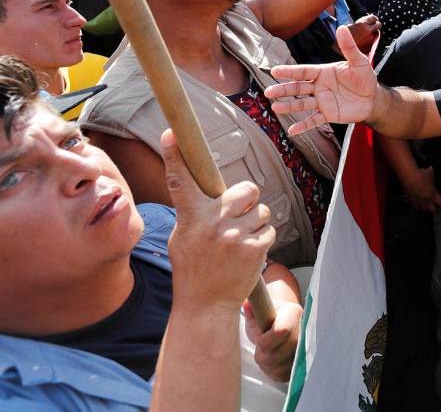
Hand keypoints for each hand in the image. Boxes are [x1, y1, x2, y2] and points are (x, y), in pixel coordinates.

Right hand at [160, 130, 274, 310]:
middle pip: (246, 189)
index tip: (170, 134)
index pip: (180, 181)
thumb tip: (209, 189)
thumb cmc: (193, 269)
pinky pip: (269, 229)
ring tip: (239, 242)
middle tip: (238, 214)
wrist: (206, 306)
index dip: (175, 155)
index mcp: (191, 218)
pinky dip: (263, 239)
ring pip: (261, 211)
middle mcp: (212, 223)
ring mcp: (235, 236)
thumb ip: (195, 212)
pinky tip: (248, 253)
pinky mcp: (255, 249)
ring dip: (255, 223)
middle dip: (247, 199)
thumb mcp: (183, 237)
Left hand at [243, 298, 302, 381]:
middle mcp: (304, 330)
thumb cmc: (266, 316)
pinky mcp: (302, 363)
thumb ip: (253, 309)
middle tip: (259, 349)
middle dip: (264, 355)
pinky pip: (285, 375)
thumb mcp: (257, 310)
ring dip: (267, 365)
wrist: (278, 321)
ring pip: (283, 367)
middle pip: (282, 353)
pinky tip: (271, 362)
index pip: (282, 331)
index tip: (259, 339)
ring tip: (264, 354)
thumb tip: (246, 306)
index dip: (266, 340)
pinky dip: (273, 372)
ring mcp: (305, 348)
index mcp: (293, 313)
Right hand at [266, 24, 377, 134]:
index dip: (290, 72)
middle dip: (283, 90)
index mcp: (322, 72)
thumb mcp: (359, 62)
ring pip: (302, 103)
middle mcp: (318, 87)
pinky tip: (292, 131)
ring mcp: (322, 102)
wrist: (373, 98)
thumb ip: (349, 47)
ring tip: (275, 107)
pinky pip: (314, 121)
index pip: (303, 71)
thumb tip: (341, 28)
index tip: (275, 71)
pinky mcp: (328, 115)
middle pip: (298, 88)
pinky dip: (303, 126)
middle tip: (269, 92)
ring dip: (289, 106)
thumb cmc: (365, 78)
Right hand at [345, 14, 381, 52]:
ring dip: (373, 33)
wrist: (339, 49)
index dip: (372, 19)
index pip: (374, 18)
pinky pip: (373, 42)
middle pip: (378, 25)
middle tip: (371, 26)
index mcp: (362, 24)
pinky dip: (370, 41)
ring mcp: (370, 40)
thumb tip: (367, 22)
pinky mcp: (370, 48)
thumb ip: (361, 23)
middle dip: (375, 25)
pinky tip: (364, 42)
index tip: (371, 20)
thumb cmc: (342, 36)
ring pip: (377, 34)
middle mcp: (367, 32)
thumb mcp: (350, 25)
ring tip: (366, 35)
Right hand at [402, 166, 440, 212]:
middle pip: (432, 210)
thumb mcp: (430, 173)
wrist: (409, 177)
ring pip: (423, 209)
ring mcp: (418, 201)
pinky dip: (416, 205)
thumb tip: (432, 169)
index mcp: (433, 195)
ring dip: (425, 208)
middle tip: (436, 208)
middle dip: (435, 210)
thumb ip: (432, 172)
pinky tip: (416, 203)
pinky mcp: (410, 200)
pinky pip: (414, 205)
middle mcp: (426, 200)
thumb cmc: (420, 175)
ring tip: (426, 206)